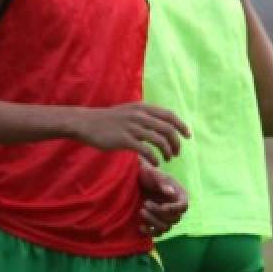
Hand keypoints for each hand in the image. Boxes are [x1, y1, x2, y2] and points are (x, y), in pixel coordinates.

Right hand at [71, 103, 189, 164]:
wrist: (85, 123)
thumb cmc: (107, 120)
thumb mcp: (128, 112)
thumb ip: (144, 116)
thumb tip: (161, 125)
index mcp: (142, 108)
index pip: (169, 115)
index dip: (181, 126)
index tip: (187, 136)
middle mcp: (139, 116)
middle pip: (167, 129)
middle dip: (176, 143)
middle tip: (177, 153)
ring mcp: (132, 127)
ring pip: (159, 140)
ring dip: (167, 152)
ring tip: (167, 159)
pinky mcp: (124, 139)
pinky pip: (146, 150)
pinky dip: (155, 158)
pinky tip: (156, 163)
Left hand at [137, 160, 187, 235]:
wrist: (134, 179)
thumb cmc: (146, 173)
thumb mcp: (153, 173)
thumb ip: (162, 181)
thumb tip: (171, 193)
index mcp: (179, 195)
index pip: (183, 207)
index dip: (174, 209)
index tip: (163, 206)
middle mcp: (175, 208)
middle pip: (174, 219)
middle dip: (158, 213)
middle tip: (145, 203)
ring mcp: (165, 216)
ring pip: (165, 228)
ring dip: (153, 222)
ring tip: (141, 211)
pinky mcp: (155, 222)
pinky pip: (156, 233)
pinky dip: (149, 232)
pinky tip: (140, 226)